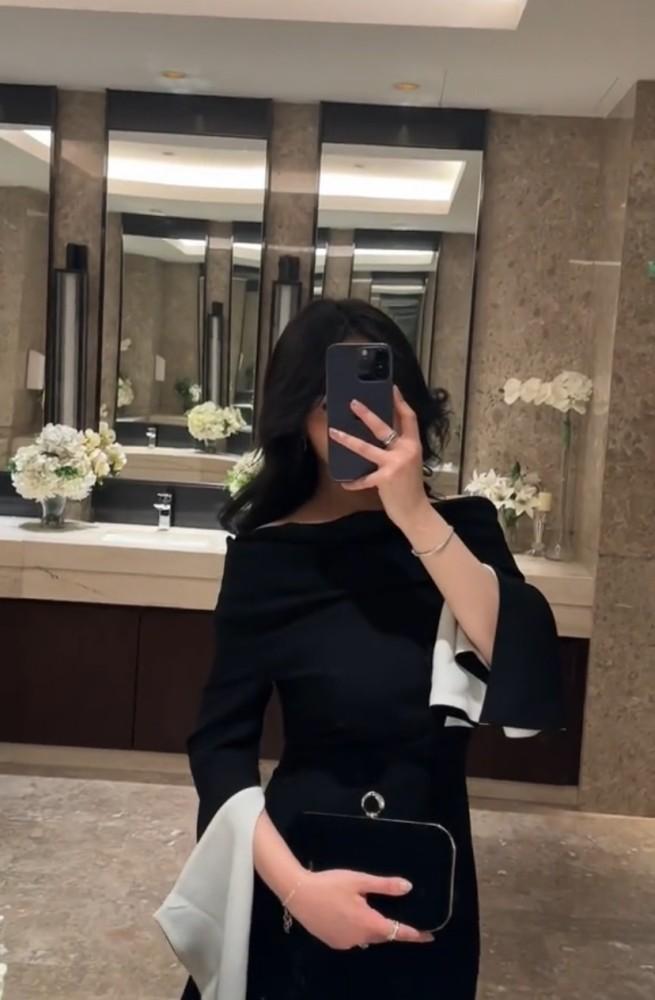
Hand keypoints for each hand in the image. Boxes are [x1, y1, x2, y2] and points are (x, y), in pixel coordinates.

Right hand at [287, 869, 433, 949]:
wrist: (298, 893)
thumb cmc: (330, 884)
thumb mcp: (359, 880)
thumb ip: (384, 886)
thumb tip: (408, 888)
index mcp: (368, 923)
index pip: (397, 932)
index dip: (414, 934)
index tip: (429, 935)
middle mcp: (359, 938)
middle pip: (382, 935)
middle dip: (391, 928)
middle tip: (400, 916)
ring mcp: (345, 942)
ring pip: (367, 937)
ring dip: (373, 927)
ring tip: (371, 911)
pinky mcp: (333, 942)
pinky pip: (353, 938)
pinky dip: (358, 930)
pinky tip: (351, 915)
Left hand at [328, 386, 430, 531]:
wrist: (415, 511)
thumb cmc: (409, 486)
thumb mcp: (409, 462)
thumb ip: (398, 448)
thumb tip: (381, 435)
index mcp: (413, 445)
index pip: (409, 418)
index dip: (400, 402)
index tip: (391, 389)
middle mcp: (405, 451)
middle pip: (384, 427)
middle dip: (367, 414)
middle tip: (353, 403)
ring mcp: (395, 464)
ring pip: (366, 447)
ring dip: (348, 439)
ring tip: (333, 432)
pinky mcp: (385, 478)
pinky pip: (363, 478)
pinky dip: (353, 482)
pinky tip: (344, 483)